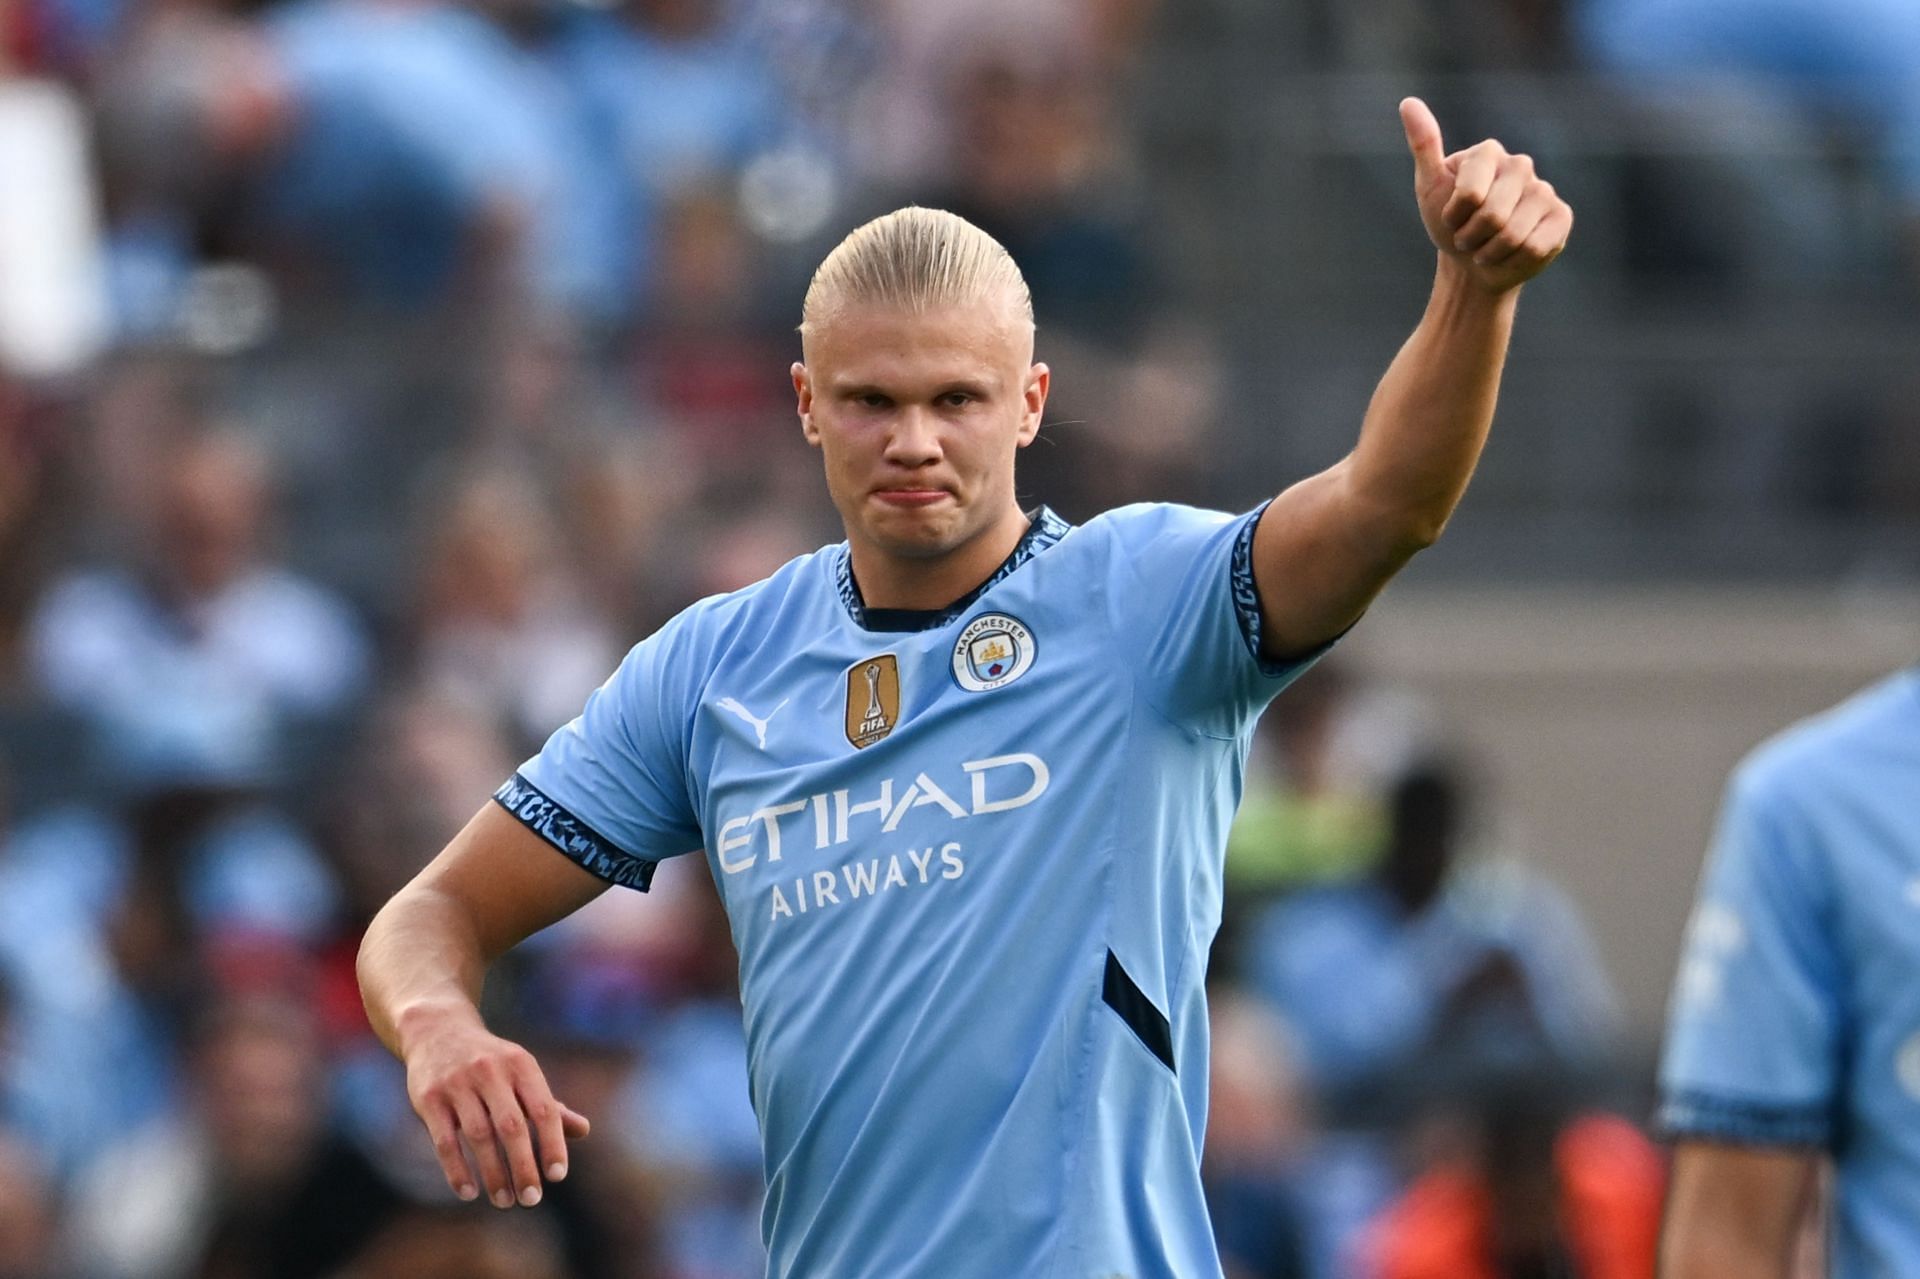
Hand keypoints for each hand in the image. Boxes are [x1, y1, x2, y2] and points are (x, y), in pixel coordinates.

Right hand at [402, 1008, 589, 1208]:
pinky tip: (469, 1192)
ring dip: (493, 1173)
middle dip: (523, 1166)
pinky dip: (457, 1169)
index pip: (543, 1109)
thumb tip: (583, 1130)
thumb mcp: (522, 1074)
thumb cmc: (492, 1063)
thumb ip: (549, 1105)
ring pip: (478, 1136)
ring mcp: (457, 1083)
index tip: (557, 1176)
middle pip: (511, 1126)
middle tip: (532, 1199)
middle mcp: (491, 1071)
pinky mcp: (429, 1097)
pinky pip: (444, 1140)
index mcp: (521, 1065)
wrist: (438, 1030)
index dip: (552, 1143)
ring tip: (505, 1201)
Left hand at [1400, 97, 1571, 294]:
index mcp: (1488, 152)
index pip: (1470, 194)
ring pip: (1514, 234)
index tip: (1450, 218)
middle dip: (1471, 238)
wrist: (1473, 263)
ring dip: (1490, 252)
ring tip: (1486, 248)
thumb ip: (1424, 146)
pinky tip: (1510, 255)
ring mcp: (1544, 190)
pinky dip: (1514, 260)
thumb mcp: (1429, 187)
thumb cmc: (1449, 224)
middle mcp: (1520, 165)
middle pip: (1493, 215)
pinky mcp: (1561, 216)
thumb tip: (1408, 102)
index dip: (1454, 217)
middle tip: (1467, 239)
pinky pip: (1536, 246)